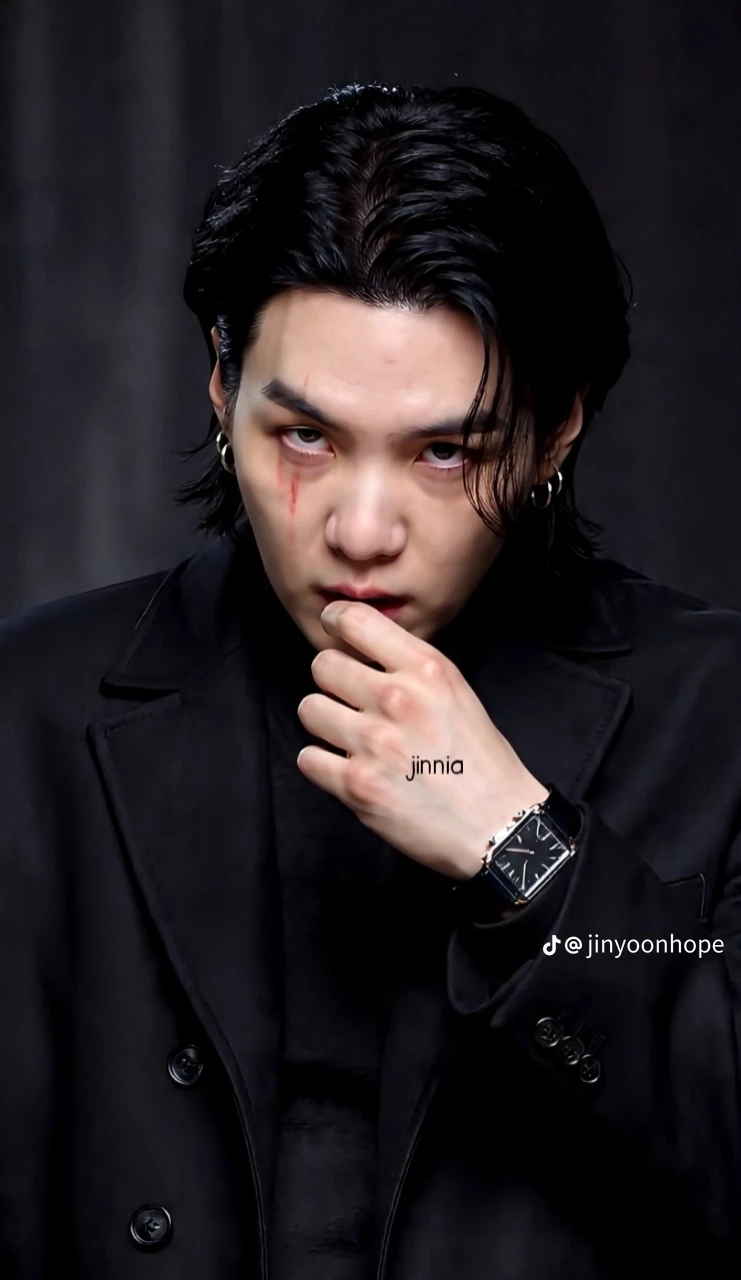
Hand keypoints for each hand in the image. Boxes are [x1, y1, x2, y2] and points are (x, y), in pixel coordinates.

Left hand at [295, 600, 548, 880]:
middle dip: (331, 682)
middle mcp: (397, 699)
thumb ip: (410, 668)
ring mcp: (373, 742)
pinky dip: (322, 765)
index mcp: (426, 669)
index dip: (335, 623)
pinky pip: (308, 758)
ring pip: (309, 709)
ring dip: (324, 724)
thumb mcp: (456, 692)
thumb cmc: (481, 762)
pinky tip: (347, 769)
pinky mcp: (356, 784)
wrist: (499, 825)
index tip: (333, 632)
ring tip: (349, 738)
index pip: (354, 619)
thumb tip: (362, 650)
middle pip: (322, 665)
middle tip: (349, 702)